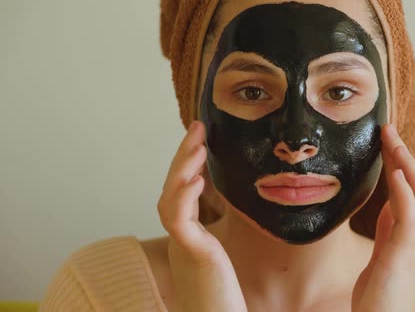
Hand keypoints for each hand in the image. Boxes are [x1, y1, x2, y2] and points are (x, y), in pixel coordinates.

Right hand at [157, 121, 246, 311]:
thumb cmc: (224, 300)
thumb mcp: (224, 259)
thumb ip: (222, 235)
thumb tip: (237, 210)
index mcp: (188, 240)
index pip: (181, 195)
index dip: (187, 166)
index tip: (201, 141)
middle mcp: (179, 241)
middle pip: (172, 190)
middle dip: (183, 156)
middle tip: (197, 128)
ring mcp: (182, 248)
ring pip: (170, 199)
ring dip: (182, 168)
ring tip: (198, 144)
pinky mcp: (191, 256)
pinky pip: (179, 220)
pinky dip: (184, 195)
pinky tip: (198, 178)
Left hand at [352, 124, 414, 311]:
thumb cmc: (379, 299)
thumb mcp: (382, 259)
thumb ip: (388, 234)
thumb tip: (389, 210)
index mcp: (409, 239)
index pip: (410, 195)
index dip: (401, 169)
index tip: (389, 146)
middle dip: (405, 160)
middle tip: (389, 131)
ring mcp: (413, 248)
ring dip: (408, 168)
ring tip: (394, 142)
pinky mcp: (403, 256)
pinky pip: (409, 220)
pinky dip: (405, 194)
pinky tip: (395, 173)